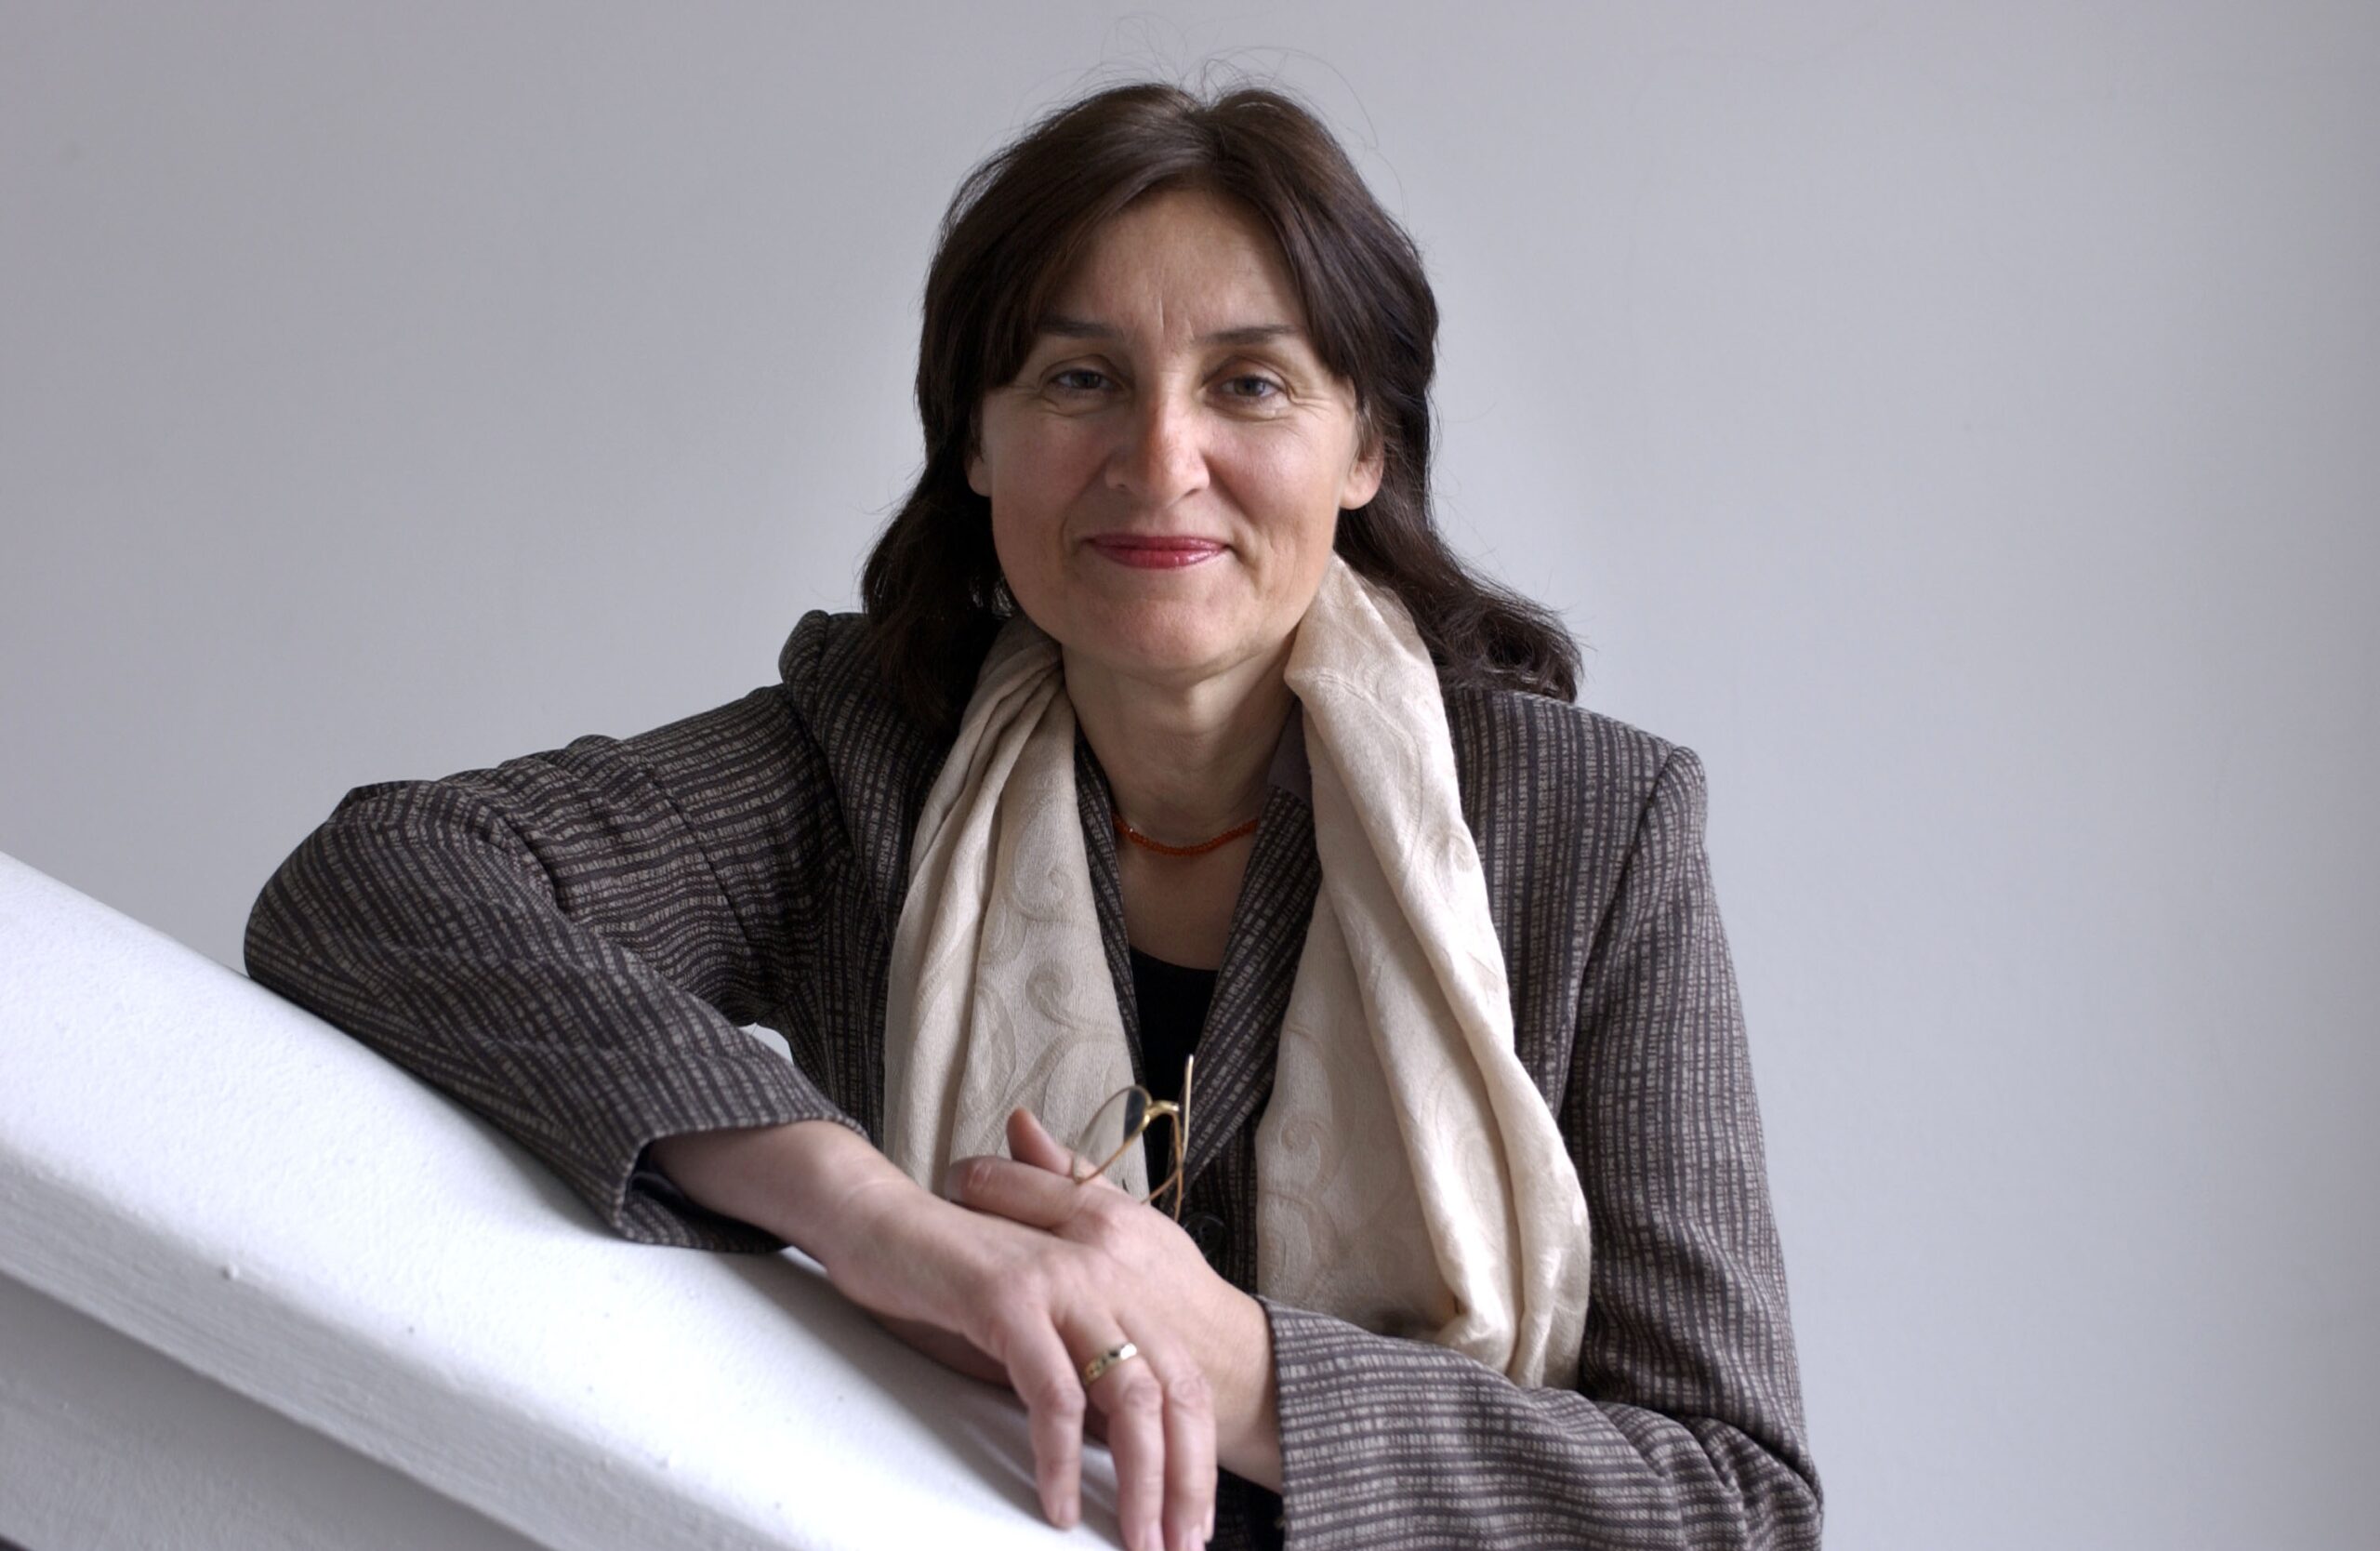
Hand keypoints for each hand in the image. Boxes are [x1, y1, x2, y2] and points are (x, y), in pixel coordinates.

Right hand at [650, 1116, 1276, 1543]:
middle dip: (1184, 1478)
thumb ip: (1077, 1372)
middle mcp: (1104, 1275)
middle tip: (1180, 1545)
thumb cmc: (951, 1277)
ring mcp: (1061, 1283)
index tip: (1195, 1517)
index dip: (1197, 1452)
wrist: (878, 1220)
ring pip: (1129, 1394)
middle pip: (1174, 1389)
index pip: (1184, 1376)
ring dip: (1139, 1479)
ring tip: (1136, 1537)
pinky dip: (1060, 1458)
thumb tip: (1114, 1450)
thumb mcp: (1033, 1324)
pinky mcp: (1011, 1298)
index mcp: (1118, 1281)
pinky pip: (1053, 1393)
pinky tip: (1057, 1502)